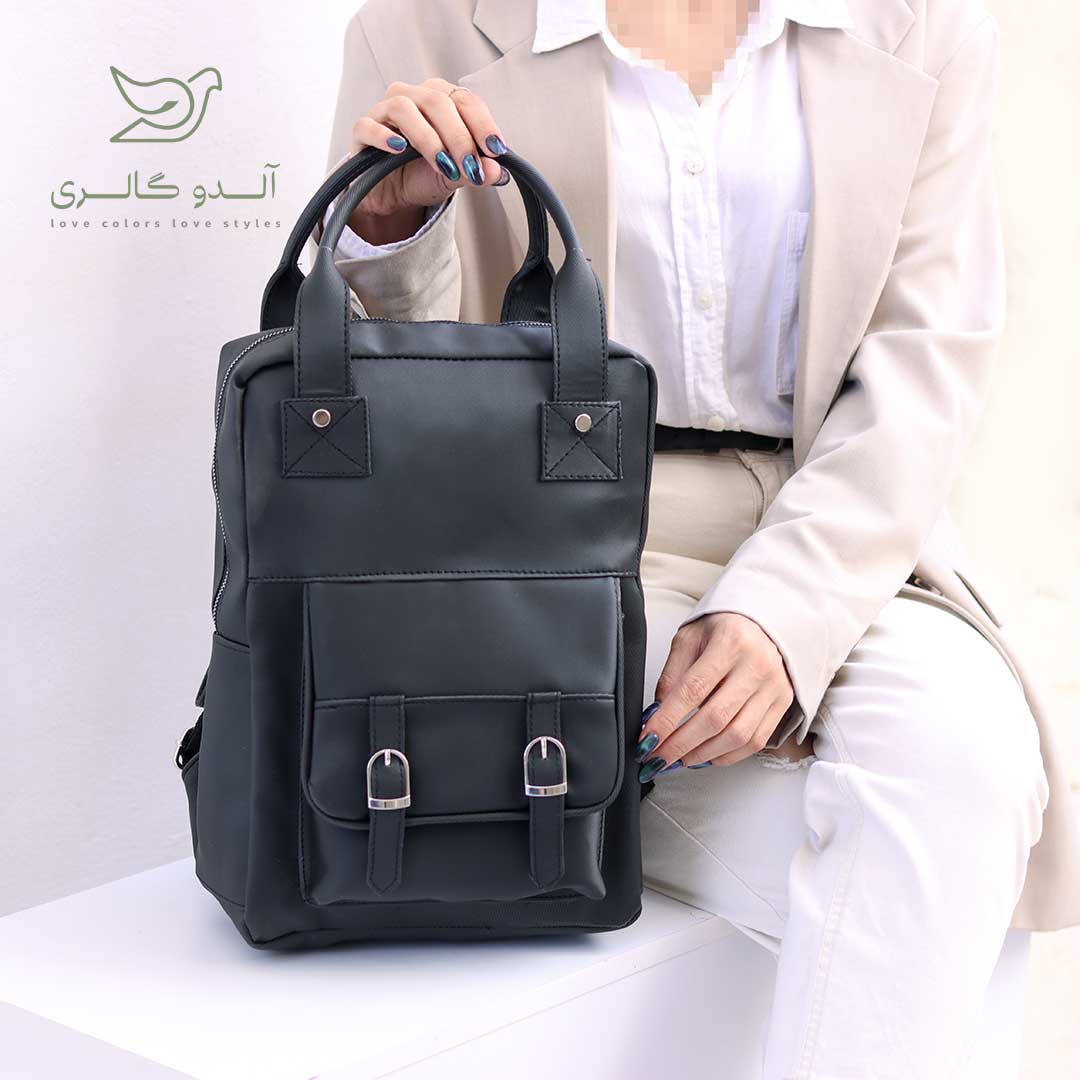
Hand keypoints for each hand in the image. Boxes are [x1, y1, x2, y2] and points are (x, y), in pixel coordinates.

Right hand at [345, 78, 509, 243]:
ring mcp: (384, 110)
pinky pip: (368, 125)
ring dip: (428, 139)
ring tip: (443, 165)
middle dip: (459, 137)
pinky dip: (384, 136)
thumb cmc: (424, 174)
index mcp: (441, 100)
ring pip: (404, 108)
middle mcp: (413, 96)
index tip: (496, 150)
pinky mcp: (362, 130)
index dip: (482, 123)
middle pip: (437, 102)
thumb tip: (498, 172)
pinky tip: (399, 150)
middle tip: (471, 167)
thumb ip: (476, 172)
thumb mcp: (456, 176)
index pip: (465, 100)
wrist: (391, 193)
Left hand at [637, 613, 794, 780]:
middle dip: (680, 744)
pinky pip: (755, 741)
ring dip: (702, 754)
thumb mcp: (690, 638)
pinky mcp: (782, 704)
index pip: (693, 689)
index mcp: (730, 642)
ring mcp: (774, 687)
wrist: (767, 621)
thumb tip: (656, 715)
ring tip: (677, 759)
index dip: (667, 720)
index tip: (647, 739)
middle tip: (656, 758)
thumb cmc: (724, 627)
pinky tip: (705, 755)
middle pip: (715, 718)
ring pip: (736, 735)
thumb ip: (673, 675)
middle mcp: (757, 666)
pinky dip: (727, 755)